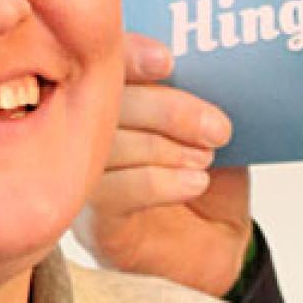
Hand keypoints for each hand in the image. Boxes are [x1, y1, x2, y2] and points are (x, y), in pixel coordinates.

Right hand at [75, 33, 252, 296]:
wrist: (221, 248)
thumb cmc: (210, 182)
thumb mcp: (211, 129)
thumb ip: (200, 94)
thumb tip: (213, 62)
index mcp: (110, 100)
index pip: (97, 63)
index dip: (127, 54)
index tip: (167, 61)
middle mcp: (83, 137)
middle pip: (101, 103)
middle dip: (165, 108)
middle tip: (216, 128)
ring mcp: (81, 180)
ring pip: (103, 146)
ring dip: (164, 148)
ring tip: (206, 159)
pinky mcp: (93, 224)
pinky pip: (110, 193)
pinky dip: (158, 182)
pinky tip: (194, 183)